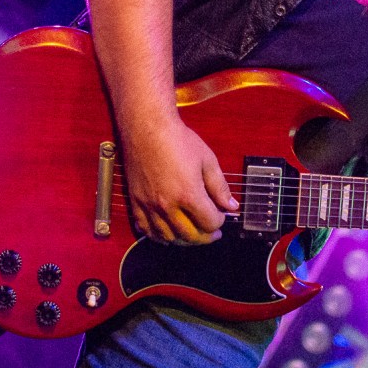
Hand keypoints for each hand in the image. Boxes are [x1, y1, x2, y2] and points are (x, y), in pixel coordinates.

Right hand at [122, 118, 238, 243]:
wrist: (147, 128)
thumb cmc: (178, 140)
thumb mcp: (207, 160)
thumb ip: (220, 187)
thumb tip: (231, 205)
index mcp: (188, 194)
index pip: (209, 223)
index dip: (220, 222)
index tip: (222, 215)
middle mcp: (167, 205)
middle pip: (190, 235)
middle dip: (205, 236)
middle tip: (212, 232)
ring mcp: (149, 206)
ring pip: (168, 237)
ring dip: (184, 239)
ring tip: (194, 233)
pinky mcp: (136, 203)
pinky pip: (146, 230)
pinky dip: (160, 236)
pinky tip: (169, 232)